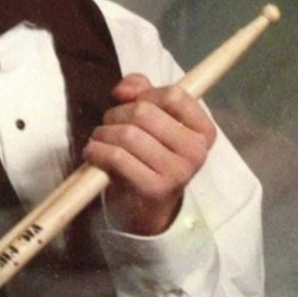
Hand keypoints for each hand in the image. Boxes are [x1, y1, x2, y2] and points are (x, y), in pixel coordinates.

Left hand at [83, 74, 215, 235]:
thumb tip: (123, 90)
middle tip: (109, 125)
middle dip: (116, 114)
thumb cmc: (151, 153)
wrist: (149, 206)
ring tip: (99, 140)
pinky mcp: (154, 189)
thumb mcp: (154, 117)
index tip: (133, 103)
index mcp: (203, 131)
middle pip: (144, 112)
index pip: (174, 96)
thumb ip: (141, 90)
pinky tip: (93, 153)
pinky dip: (97, 151)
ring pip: (127, 134)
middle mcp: (196, 151)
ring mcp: (178, 172)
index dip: (146, 94)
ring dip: (103, 133)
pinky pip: (117, 158)